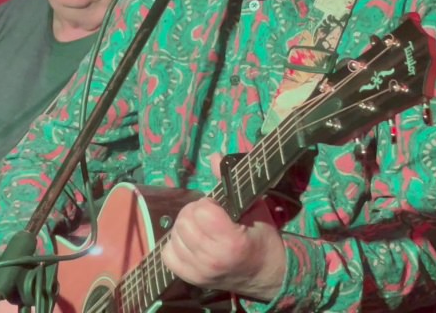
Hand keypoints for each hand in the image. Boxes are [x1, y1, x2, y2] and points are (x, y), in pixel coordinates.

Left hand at [159, 155, 286, 300]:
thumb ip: (230, 183)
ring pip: (174, 237)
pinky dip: (176, 245)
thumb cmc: (262, 237)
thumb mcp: (253, 207)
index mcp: (231, 241)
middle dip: (194, 213)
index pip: (201, 210)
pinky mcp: (192, 279)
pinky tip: (191, 243)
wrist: (267, 274)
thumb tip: (214, 156)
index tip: (219, 208)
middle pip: (184, 222)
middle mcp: (212, 259)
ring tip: (202, 230)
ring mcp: (200, 272)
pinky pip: (168, 255)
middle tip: (209, 217)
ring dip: (185, 228)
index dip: (209, 203)